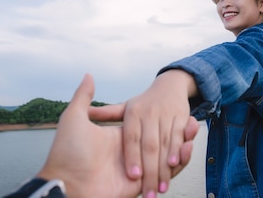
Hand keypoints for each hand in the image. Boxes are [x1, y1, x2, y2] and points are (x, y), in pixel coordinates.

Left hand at [36, 74, 198, 196]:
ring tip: (195, 128)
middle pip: (158, 140)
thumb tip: (88, 75)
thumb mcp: (74, 120)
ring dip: (182, 143)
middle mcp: (128, 152)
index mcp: (117, 137)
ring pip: (167, 153)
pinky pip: (167, 169)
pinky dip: (180, 159)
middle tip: (191, 120)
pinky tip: (187, 149)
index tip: (172, 106)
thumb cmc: (68, 151)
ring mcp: (137, 167)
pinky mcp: (143, 183)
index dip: (160, 117)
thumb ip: (83, 99)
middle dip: (176, 130)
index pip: (142, 126)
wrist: (67, 188)